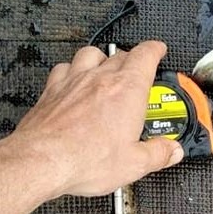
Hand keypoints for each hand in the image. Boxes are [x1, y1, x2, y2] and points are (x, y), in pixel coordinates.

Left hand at [8, 40, 183, 197]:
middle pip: (121, 54)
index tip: (159, 50)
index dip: (155, 49)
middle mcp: (99, 78)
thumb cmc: (83, 158)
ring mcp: (73, 81)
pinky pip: (64, 67)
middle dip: (134, 59)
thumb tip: (172, 150)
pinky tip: (75, 80)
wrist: (40, 161)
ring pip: (91, 54)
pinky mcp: (52, 90)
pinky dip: (73, 69)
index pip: (145, 55)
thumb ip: (158, 154)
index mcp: (127, 90)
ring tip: (108, 69)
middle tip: (140, 71)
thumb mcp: (135, 164)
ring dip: (103, 58)